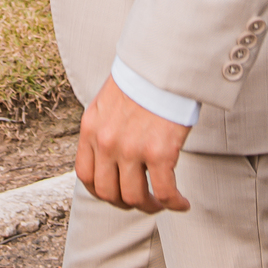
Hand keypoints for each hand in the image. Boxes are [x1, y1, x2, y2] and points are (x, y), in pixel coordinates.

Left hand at [75, 77, 190, 213]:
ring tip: (163, 201)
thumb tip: (108, 153)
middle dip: (125, 203)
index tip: (117, 193)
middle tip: (142, 200)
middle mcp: (106, 142)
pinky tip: (183, 203)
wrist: (162, 61)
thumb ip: (104, 128)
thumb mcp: (107, 102)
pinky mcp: (159, 152)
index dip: (101, 192)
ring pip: (135, 198)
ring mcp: (131, 149)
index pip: (85, 175)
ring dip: (151, 206)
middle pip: (108, 193)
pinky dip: (175, 203)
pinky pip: (165, 193)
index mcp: (91, 129)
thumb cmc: (140, 79)